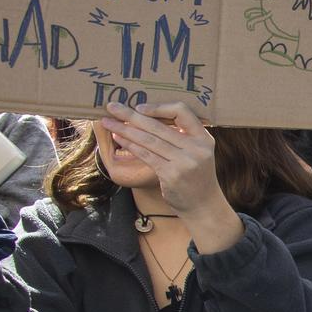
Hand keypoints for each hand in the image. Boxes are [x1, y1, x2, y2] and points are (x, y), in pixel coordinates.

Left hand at [98, 103, 231, 220]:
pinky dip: (130, 145)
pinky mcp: (172, 174)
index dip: (159, 108)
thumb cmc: (195, 175)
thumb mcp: (197, 152)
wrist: (203, 204)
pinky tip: (118, 139)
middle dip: (131, 115)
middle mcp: (196, 148)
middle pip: (158, 126)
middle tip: (112, 107)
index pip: (182, 111)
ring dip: (124, 129)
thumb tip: (147, 117)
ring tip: (108, 122)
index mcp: (204, 138)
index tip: (139, 107)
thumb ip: (182, 136)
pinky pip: (146, 155)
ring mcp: (185, 162)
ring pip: (149, 140)